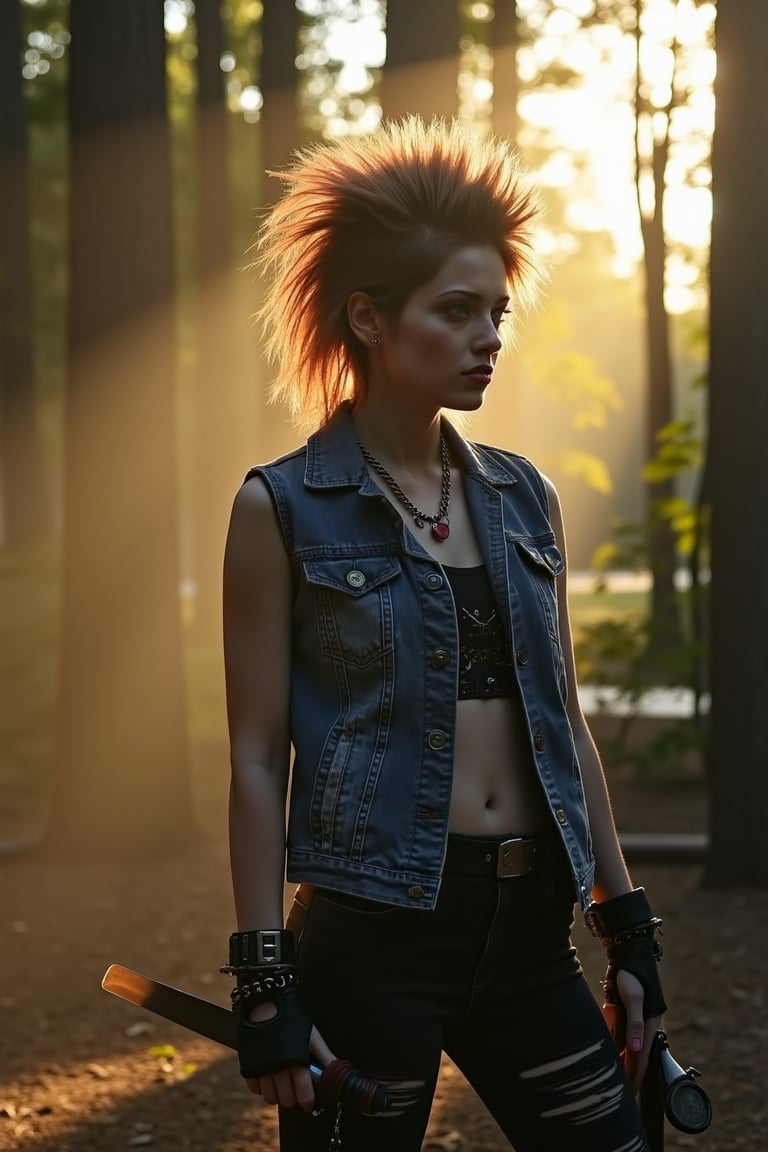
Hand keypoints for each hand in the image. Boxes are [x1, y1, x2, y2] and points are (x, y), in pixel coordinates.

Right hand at [244, 1002, 336, 1111]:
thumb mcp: (312, 1035)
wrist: (266, 1001)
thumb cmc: (293, 1018)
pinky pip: (254, 1088)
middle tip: (295, 1091)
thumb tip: (337, 1072)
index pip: (303, 1092)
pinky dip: (261, 1088)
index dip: (307, 1101)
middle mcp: (278, 1066)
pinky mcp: (247, 1063)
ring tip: (282, 1086)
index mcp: (296, 1060)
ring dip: (277, 1095)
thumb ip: (325, 1057)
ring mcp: (261, 1066)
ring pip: (269, 1097)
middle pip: (286, 1098)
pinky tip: (268, 1079)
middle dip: (292, 1098)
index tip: (309, 1104)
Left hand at [602, 969, 662, 1093]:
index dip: (636, 1074)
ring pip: (629, 1045)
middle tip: (624, 1093)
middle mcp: (645, 1023)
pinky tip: (612, 1053)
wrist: (628, 953)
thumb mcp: (634, 997)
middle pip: (637, 1054)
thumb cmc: (632, 974)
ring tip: (617, 1079)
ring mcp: (636, 1018)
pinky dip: (618, 1045)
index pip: (643, 1055)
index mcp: (651, 1022)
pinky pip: (623, 1033)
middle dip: (631, 1073)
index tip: (631, 1091)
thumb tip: (636, 1048)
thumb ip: (635, 1022)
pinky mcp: (628, 1011)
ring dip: (623, 1060)